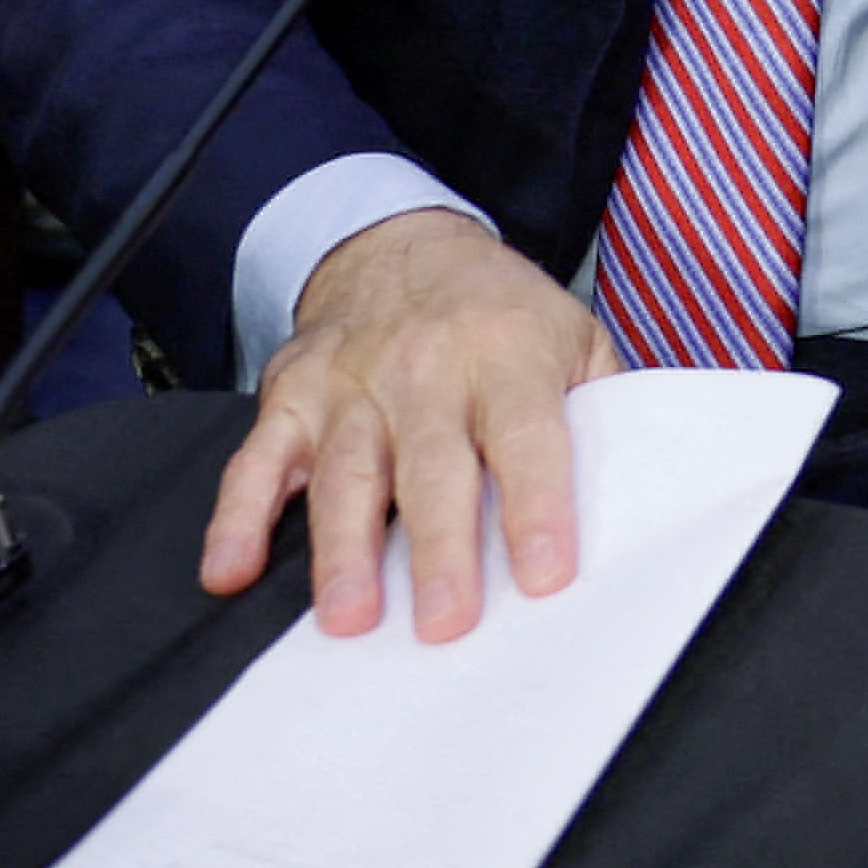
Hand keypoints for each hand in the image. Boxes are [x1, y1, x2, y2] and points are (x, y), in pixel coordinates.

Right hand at [202, 207, 610, 641]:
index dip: (537, 505)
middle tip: (445, 622)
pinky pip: (258, 461)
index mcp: (507, 354)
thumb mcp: (574, 337)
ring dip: (343, 549)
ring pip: (346, 472)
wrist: (403, 244)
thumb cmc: (501, 314)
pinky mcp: (292, 398)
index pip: (529, 436)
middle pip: (432, 464)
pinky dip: (237, 517)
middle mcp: (426, 367)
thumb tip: (638, 498)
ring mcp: (352, 384)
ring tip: (349, 618)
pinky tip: (229, 569)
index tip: (545, 574)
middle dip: (437, 546)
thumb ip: (602, 411)